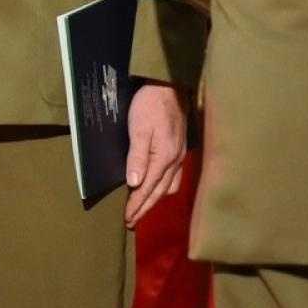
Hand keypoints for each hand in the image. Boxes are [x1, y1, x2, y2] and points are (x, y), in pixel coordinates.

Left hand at [124, 82, 187, 227]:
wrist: (169, 86)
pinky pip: (174, 176)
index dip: (137, 205)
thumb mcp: (140, 129)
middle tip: (132, 221)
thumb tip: (134, 184)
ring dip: (155, 199)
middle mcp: (175, 161)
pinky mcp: (179, 149)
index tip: (127, 218)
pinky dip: (164, 187)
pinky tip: (158, 186)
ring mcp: (179, 155)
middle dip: (145, 207)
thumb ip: (137, 157)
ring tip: (143, 207)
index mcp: (164, 158)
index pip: (148, 189)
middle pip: (159, 192)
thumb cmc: (151, 105)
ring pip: (168, 186)